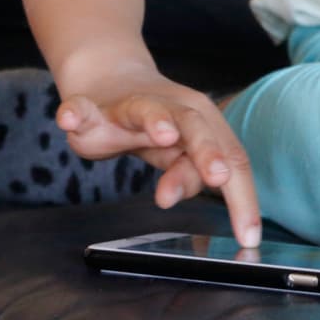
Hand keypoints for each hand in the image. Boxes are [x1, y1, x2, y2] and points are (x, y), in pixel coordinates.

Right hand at [54, 69, 261, 247]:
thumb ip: (187, 176)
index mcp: (203, 125)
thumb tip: (180, 197)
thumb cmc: (156, 128)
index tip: (249, 234)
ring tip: (164, 135)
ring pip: (150, 110)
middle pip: (197, 127)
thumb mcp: (176, 156)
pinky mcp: (92, 108)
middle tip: (216, 176)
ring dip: (158, 122)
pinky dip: (76, 113)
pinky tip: (70, 119)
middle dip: (207, 152)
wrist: (112, 84)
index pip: (232, 158)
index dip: (243, 196)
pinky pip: (82, 109)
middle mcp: (172, 110)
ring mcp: (131, 106)